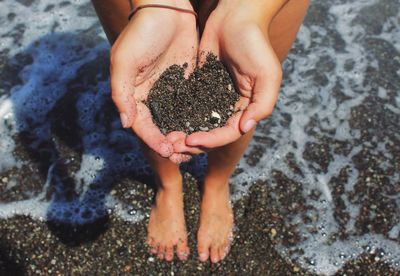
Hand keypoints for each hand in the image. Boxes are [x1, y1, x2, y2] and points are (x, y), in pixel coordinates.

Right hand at [110, 1, 196, 161]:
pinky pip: (190, 106)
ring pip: (176, 121)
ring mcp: (169, 91)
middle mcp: (151, 96)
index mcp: (134, 94)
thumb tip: (125, 124)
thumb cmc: (141, 32)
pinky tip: (205, 129)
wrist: (166, 9)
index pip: (142, 125)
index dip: (153, 141)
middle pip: (160, 128)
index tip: (167, 151)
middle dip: (171, 143)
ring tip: (195, 147)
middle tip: (184, 153)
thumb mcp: (124, 61)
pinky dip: (195, 120)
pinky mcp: (186, 83)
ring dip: (184, 136)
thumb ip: (122, 93)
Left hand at [183, 0, 282, 149]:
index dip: (212, 140)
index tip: (192, 140)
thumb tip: (246, 127)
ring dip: (184, 133)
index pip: (229, 132)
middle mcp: (230, 107)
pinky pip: (189, 107)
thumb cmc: (255, 44)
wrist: (235, 17)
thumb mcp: (267, 74)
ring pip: (198, 123)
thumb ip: (262, 104)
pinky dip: (179, 117)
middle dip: (194, 142)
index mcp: (247, 108)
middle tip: (174, 146)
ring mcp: (214, 97)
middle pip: (211, 132)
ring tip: (168, 139)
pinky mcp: (200, 87)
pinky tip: (166, 122)